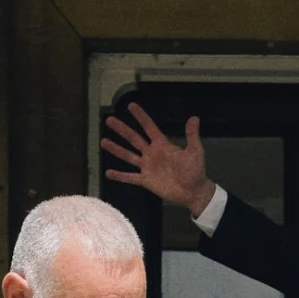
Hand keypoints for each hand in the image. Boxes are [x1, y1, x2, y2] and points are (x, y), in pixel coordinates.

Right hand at [101, 103, 217, 213]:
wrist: (193, 192)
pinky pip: (130, 177)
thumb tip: (194, 118)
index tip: (130, 106)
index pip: (149, 127)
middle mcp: (152, 153)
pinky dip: (120, 176)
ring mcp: (147, 167)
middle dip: (122, 129)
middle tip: (109, 120)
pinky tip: (108, 172)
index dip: (140, 116)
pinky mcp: (146, 181)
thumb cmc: (195, 171)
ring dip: (116, 149)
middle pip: (134, 138)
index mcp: (163, 144)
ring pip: (128, 156)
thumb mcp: (195, 151)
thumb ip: (191, 136)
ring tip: (103, 141)